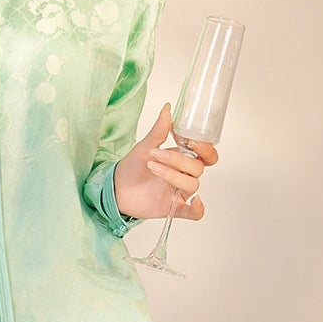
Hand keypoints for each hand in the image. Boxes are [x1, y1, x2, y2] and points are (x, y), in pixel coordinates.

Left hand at [113, 102, 217, 222]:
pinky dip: (198, 208)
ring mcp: (179, 192)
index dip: (206, 149)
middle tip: (158, 156)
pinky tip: (194, 202)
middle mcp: (184, 175)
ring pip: (193, 185)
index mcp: (182, 159)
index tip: (191, 142)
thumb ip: (159, 130)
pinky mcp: (174, 208)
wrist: (116, 188)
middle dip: (179, 161)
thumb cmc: (132, 167)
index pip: (206, 155)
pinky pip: (194, 213)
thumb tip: (168, 108)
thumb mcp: (145, 146)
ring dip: (174, 176)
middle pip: (198, 168)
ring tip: (153, 168)